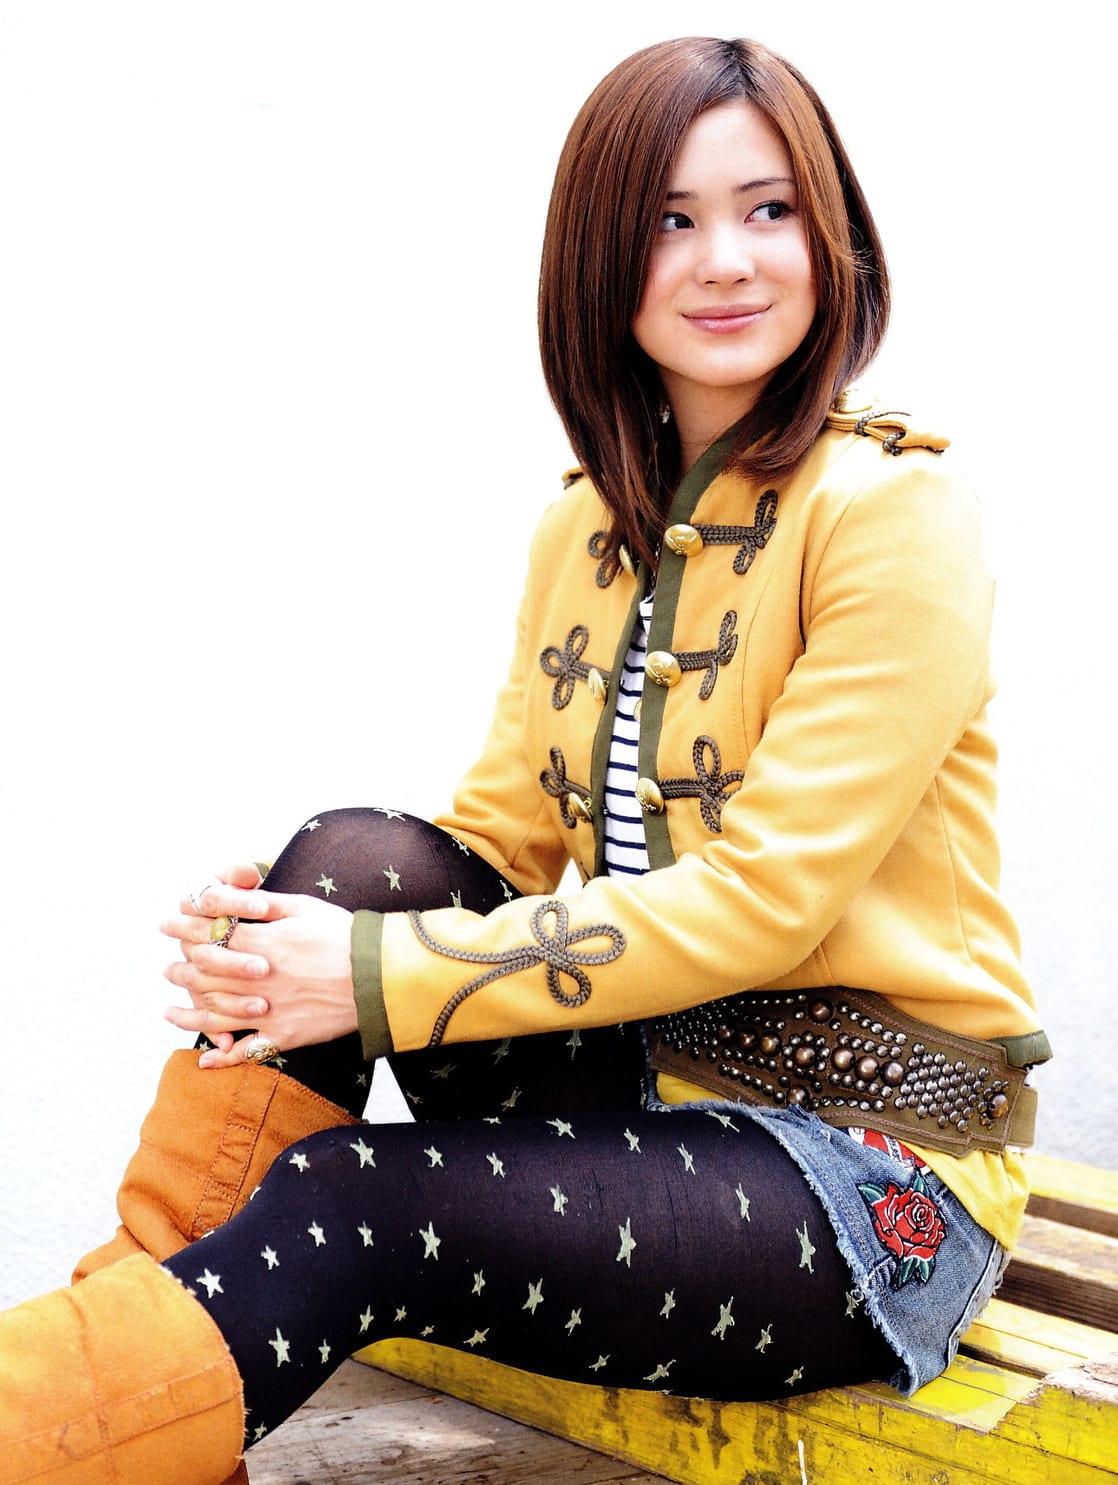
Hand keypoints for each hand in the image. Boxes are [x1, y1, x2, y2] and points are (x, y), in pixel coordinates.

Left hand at [161, 872, 357, 1068]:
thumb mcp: (307, 908)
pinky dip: (223, 1059)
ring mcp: (269, 1012)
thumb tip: (237, 897)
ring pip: (216, 1015)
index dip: (183, 930)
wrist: (380, 976)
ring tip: (169, 1010)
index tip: (166, 926)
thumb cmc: (345, 936)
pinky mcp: (285, 1036)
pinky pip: (247, 1052)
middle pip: (205, 977)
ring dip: (188, 1013)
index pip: (210, 937)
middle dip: (180, 971)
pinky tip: (205, 1060)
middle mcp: (259, 980)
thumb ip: (268, 904)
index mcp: (263, 945)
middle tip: (167, 969)